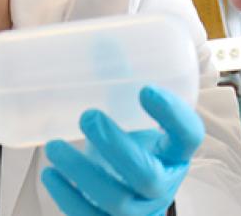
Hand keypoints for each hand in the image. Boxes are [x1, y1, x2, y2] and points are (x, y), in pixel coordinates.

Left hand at [41, 85, 204, 215]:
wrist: (127, 186)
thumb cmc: (133, 144)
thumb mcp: (133, 116)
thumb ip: (120, 81)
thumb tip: (98, 43)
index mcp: (176, 150)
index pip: (189, 135)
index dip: (173, 115)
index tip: (146, 89)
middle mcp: (163, 183)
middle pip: (148, 176)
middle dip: (116, 148)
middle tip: (88, 117)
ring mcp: (140, 209)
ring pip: (117, 202)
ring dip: (83, 173)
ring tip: (55, 146)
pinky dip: (68, 199)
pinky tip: (51, 174)